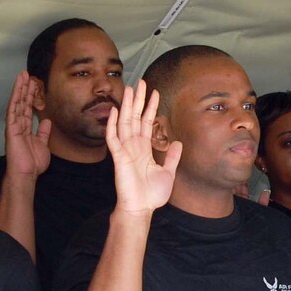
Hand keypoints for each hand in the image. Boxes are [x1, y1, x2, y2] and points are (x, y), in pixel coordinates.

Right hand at [4, 71, 50, 179]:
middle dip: (24, 88)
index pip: (27, 108)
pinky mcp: (11, 127)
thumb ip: (43, 132)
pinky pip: (13, 109)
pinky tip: (18, 88)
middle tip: (27, 74)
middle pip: (21, 102)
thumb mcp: (43, 144)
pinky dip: (15, 97)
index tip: (33, 84)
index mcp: (25, 128)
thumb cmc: (33, 163)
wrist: (26, 174)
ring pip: (17, 103)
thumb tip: (46, 121)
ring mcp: (14, 125)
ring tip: (23, 75)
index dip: (30, 96)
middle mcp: (18, 125)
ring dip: (20, 88)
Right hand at [106, 80, 179, 217]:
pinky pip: (113, 138)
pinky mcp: (118, 158)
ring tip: (129, 89)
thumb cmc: (151, 194)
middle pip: (135, 117)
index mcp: (143, 149)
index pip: (146, 123)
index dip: (150, 107)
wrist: (141, 208)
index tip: (154, 92)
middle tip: (141, 82)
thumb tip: (177, 142)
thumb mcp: (168, 173)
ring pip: (124, 123)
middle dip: (138, 100)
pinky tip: (115, 111)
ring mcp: (125, 151)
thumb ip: (171, 157)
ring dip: (126, 106)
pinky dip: (113, 124)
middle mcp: (133, 146)